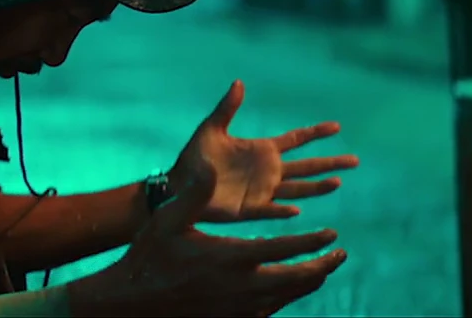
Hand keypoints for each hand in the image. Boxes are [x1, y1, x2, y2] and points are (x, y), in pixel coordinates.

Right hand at [69, 165, 348, 316]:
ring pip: (287, 298)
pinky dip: (286, 298)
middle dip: (323, 265)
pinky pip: (270, 310)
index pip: (286, 250)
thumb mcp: (169, 222)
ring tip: (323, 270)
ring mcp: (239, 308)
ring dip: (309, 282)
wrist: (132, 303)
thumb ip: (196, 196)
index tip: (333, 234)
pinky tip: (290, 289)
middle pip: (297, 279)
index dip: (313, 242)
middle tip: (339, 254)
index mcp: (232, 259)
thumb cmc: (149, 258)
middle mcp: (242, 287)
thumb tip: (210, 168)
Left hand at [171, 80, 361, 222]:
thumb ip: (227, 108)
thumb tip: (239, 82)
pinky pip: (271, 209)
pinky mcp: (250, 209)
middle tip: (355, 161)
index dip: (316, 133)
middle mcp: (268, 170)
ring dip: (317, 187)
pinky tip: (297, 211)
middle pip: (307, 166)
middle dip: (331, 163)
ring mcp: (261, 191)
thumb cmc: (193, 158)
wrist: (179, 185)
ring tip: (337, 183)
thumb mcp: (211, 129)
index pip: (296, 139)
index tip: (337, 127)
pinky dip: (283, 210)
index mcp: (262, 149)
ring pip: (297, 189)